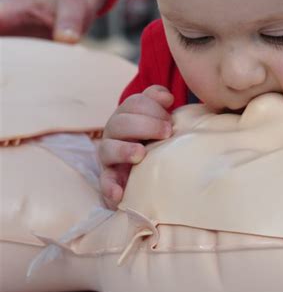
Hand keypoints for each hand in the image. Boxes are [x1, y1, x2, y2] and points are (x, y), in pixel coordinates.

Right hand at [99, 85, 173, 208]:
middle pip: (121, 122)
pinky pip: (105, 182)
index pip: (135, 102)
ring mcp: (109, 154)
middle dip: (146, 125)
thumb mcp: (158, 117)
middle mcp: (114, 131)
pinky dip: (110, 187)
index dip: (153, 107)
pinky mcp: (109, 177)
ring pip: (108, 148)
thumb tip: (168, 97)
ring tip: (141, 154)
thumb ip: (159, 100)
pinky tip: (119, 194)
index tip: (170, 115)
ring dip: (124, 150)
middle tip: (167, 133)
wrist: (147, 168)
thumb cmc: (156, 137)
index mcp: (127, 114)